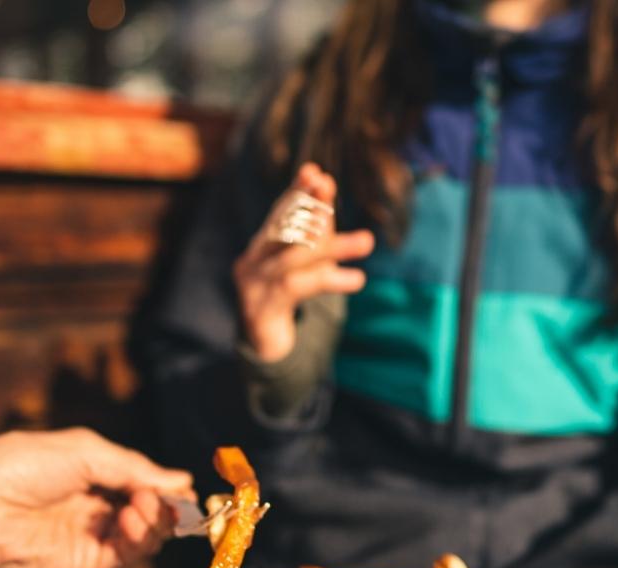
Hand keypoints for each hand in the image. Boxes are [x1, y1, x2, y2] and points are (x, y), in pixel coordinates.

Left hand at [0, 428, 195, 567]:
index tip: (182, 488)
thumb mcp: (88, 451)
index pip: (148, 486)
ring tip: (140, 507)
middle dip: (165, 505)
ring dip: (154, 521)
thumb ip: (136, 469)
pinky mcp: (86, 562)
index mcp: (98, 476)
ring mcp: (93, 536)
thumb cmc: (25, 463)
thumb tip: (182, 481)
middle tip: (157, 498)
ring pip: (146, 537)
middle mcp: (99, 507)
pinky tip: (130, 519)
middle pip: (153, 513)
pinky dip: (139, 539)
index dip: (168, 488)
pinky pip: (127, 555)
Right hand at [234, 162, 374, 361]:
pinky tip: (356, 279)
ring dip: (332, 247)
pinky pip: (298, 289)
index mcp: (262, 247)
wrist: (264, 346)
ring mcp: (253, 286)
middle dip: (309, 208)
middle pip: (282, 229)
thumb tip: (326, 183)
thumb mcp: (304, 263)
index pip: (279, 213)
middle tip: (329, 186)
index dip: (297, 192)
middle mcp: (252, 261)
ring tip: (365, 241)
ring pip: (294, 259)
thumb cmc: (287, 297)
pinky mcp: (263, 311)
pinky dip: (329, 281)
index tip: (315, 172)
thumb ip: (316, 229)